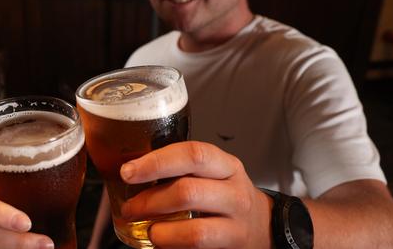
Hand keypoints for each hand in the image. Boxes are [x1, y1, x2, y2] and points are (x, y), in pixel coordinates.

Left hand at [119, 141, 272, 248]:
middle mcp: (235, 193)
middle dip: (150, 201)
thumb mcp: (212, 173)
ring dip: (161, 233)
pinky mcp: (234, 248)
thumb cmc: (226, 195)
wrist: (264, 226)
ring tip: (149, 231)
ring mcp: (237, 225)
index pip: (192, 154)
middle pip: (188, 192)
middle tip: (130, 208)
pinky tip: (163, 243)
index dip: (157, 162)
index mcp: (226, 165)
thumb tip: (131, 171)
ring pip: (194, 231)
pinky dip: (173, 247)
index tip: (128, 171)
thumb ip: (180, 169)